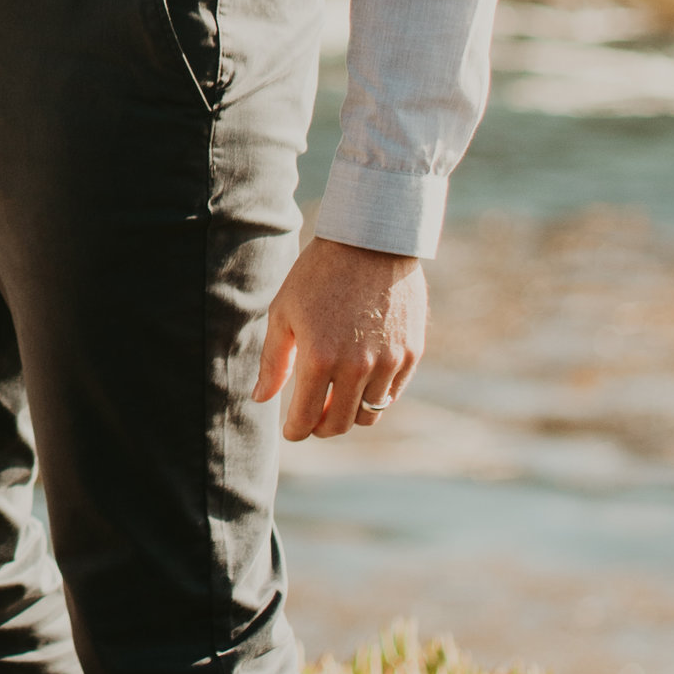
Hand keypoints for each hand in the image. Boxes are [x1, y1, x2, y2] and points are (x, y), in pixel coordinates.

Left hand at [256, 236, 426, 442]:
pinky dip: (375, 395)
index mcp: (319, 357)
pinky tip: (360, 380)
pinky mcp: (412, 353)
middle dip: (321, 428)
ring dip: (350, 413)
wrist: (371, 242)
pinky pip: (393, 393)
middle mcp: (357, 366)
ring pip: (369, 414)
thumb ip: (274, 361)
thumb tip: (261, 399)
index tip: (292, 430)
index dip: (296, 431)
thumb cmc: (318, 275)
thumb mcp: (284, 312)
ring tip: (336, 399)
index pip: (306, 418)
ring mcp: (390, 361)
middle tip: (312, 419)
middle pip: (340, 424)